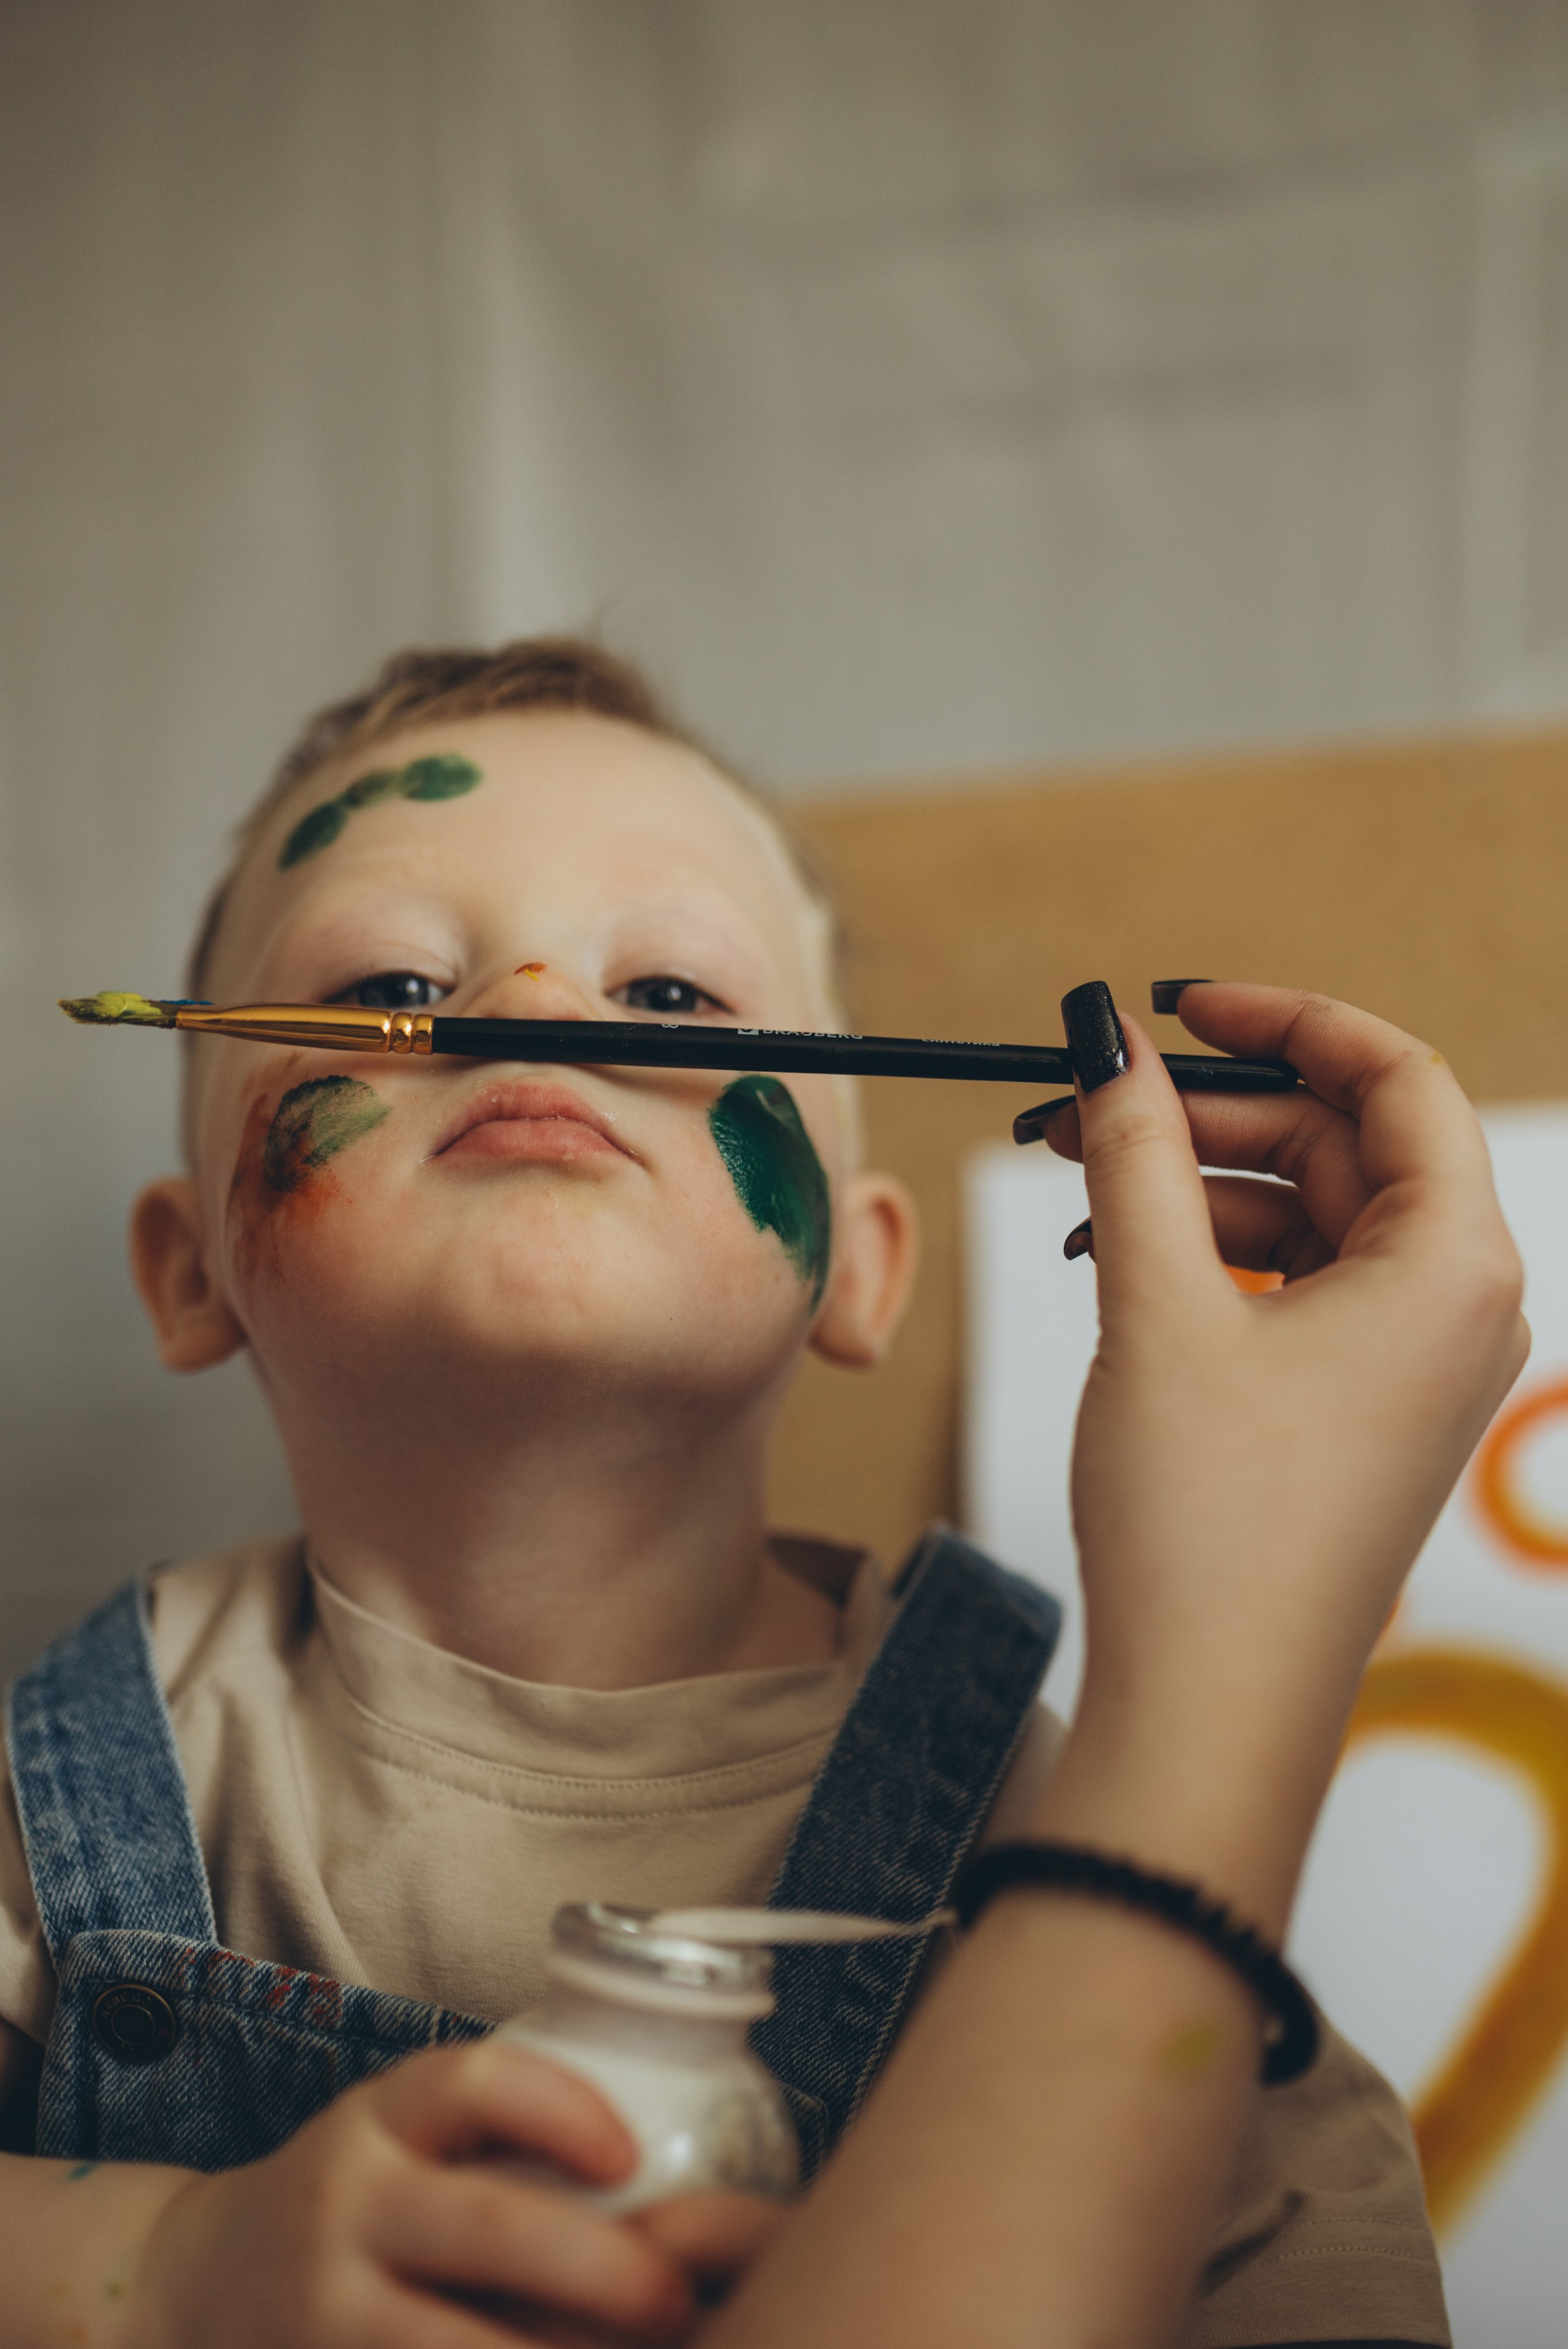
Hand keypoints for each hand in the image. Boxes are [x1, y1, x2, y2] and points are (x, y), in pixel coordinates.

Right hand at [121, 2039, 708, 2348]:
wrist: (190, 2290)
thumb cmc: (350, 2209)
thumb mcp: (396, 2143)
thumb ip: (495, 2145)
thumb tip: (672, 2179)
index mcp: (376, 2123)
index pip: (476, 2081)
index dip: (564, 2108)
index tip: (634, 2157)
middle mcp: (344, 2206)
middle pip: (493, 2227)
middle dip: (605, 2269)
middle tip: (680, 2301)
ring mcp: (325, 2312)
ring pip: (456, 2345)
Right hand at [1040, 983, 1527, 1928]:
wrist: (1215, 1705)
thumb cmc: (1210, 1519)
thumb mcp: (1159, 1304)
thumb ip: (1134, 1152)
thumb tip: (1106, 1037)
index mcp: (1453, 1263)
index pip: (1394, 1076)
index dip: (1283, 1018)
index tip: (1175, 1003)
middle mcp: (1458, 1306)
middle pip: (1342, 1143)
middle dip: (1205, 1112)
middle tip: (1079, 1101)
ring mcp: (1415, 1364)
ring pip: (1310, 1216)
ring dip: (1193, 1185)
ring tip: (1074, 1182)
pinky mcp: (1363, 1409)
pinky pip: (1297, 1286)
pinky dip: (1210, 1257)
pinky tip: (1117, 1257)